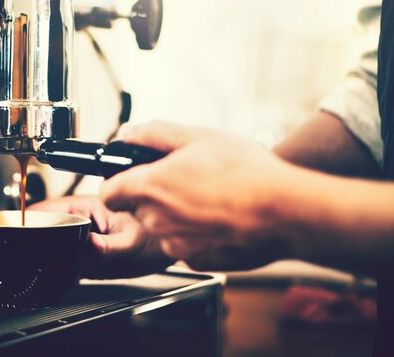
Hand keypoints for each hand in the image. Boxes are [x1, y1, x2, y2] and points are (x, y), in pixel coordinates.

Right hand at [29, 195, 173, 278]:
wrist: (166, 250)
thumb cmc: (154, 236)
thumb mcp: (131, 242)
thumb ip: (108, 247)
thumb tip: (87, 245)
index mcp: (86, 207)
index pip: (47, 210)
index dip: (29, 221)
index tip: (20, 233)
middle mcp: (80, 220)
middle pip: (44, 228)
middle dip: (35, 241)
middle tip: (33, 258)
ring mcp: (80, 238)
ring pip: (51, 245)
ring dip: (46, 255)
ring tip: (47, 266)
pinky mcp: (84, 254)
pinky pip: (63, 260)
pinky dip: (58, 268)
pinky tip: (61, 274)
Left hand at [101, 121, 296, 271]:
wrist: (284, 212)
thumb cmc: (246, 173)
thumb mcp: (199, 137)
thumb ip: (156, 134)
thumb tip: (131, 133)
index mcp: (151, 187)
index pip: (109, 191)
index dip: (118, 182)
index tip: (131, 177)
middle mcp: (157, 220)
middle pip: (138, 209)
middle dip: (154, 195)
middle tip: (185, 180)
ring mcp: (176, 245)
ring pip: (163, 228)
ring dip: (177, 215)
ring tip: (209, 198)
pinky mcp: (196, 261)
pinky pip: (186, 245)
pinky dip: (196, 233)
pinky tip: (220, 217)